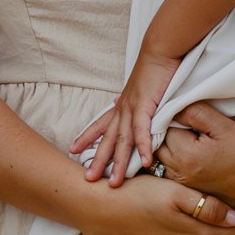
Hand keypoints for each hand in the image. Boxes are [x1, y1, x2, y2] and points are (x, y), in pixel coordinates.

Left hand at [75, 52, 180, 186]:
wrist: (161, 51)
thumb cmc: (153, 68)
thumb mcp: (139, 89)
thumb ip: (132, 101)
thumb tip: (119, 102)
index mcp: (121, 105)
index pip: (99, 125)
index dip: (87, 138)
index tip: (73, 150)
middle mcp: (123, 109)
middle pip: (108, 140)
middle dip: (98, 161)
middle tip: (88, 179)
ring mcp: (133, 108)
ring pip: (123, 141)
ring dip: (120, 163)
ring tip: (115, 183)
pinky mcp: (147, 106)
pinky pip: (143, 131)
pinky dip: (144, 147)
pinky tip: (146, 162)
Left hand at [152, 101, 234, 218]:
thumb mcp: (225, 126)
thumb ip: (195, 112)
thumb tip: (173, 104)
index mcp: (185, 155)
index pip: (162, 126)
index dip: (172, 114)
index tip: (186, 111)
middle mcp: (179, 174)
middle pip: (158, 144)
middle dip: (167, 131)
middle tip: (189, 123)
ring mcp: (184, 186)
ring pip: (163, 159)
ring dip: (171, 146)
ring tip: (193, 138)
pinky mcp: (192, 193)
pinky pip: (173, 172)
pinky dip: (177, 161)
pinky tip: (195, 155)